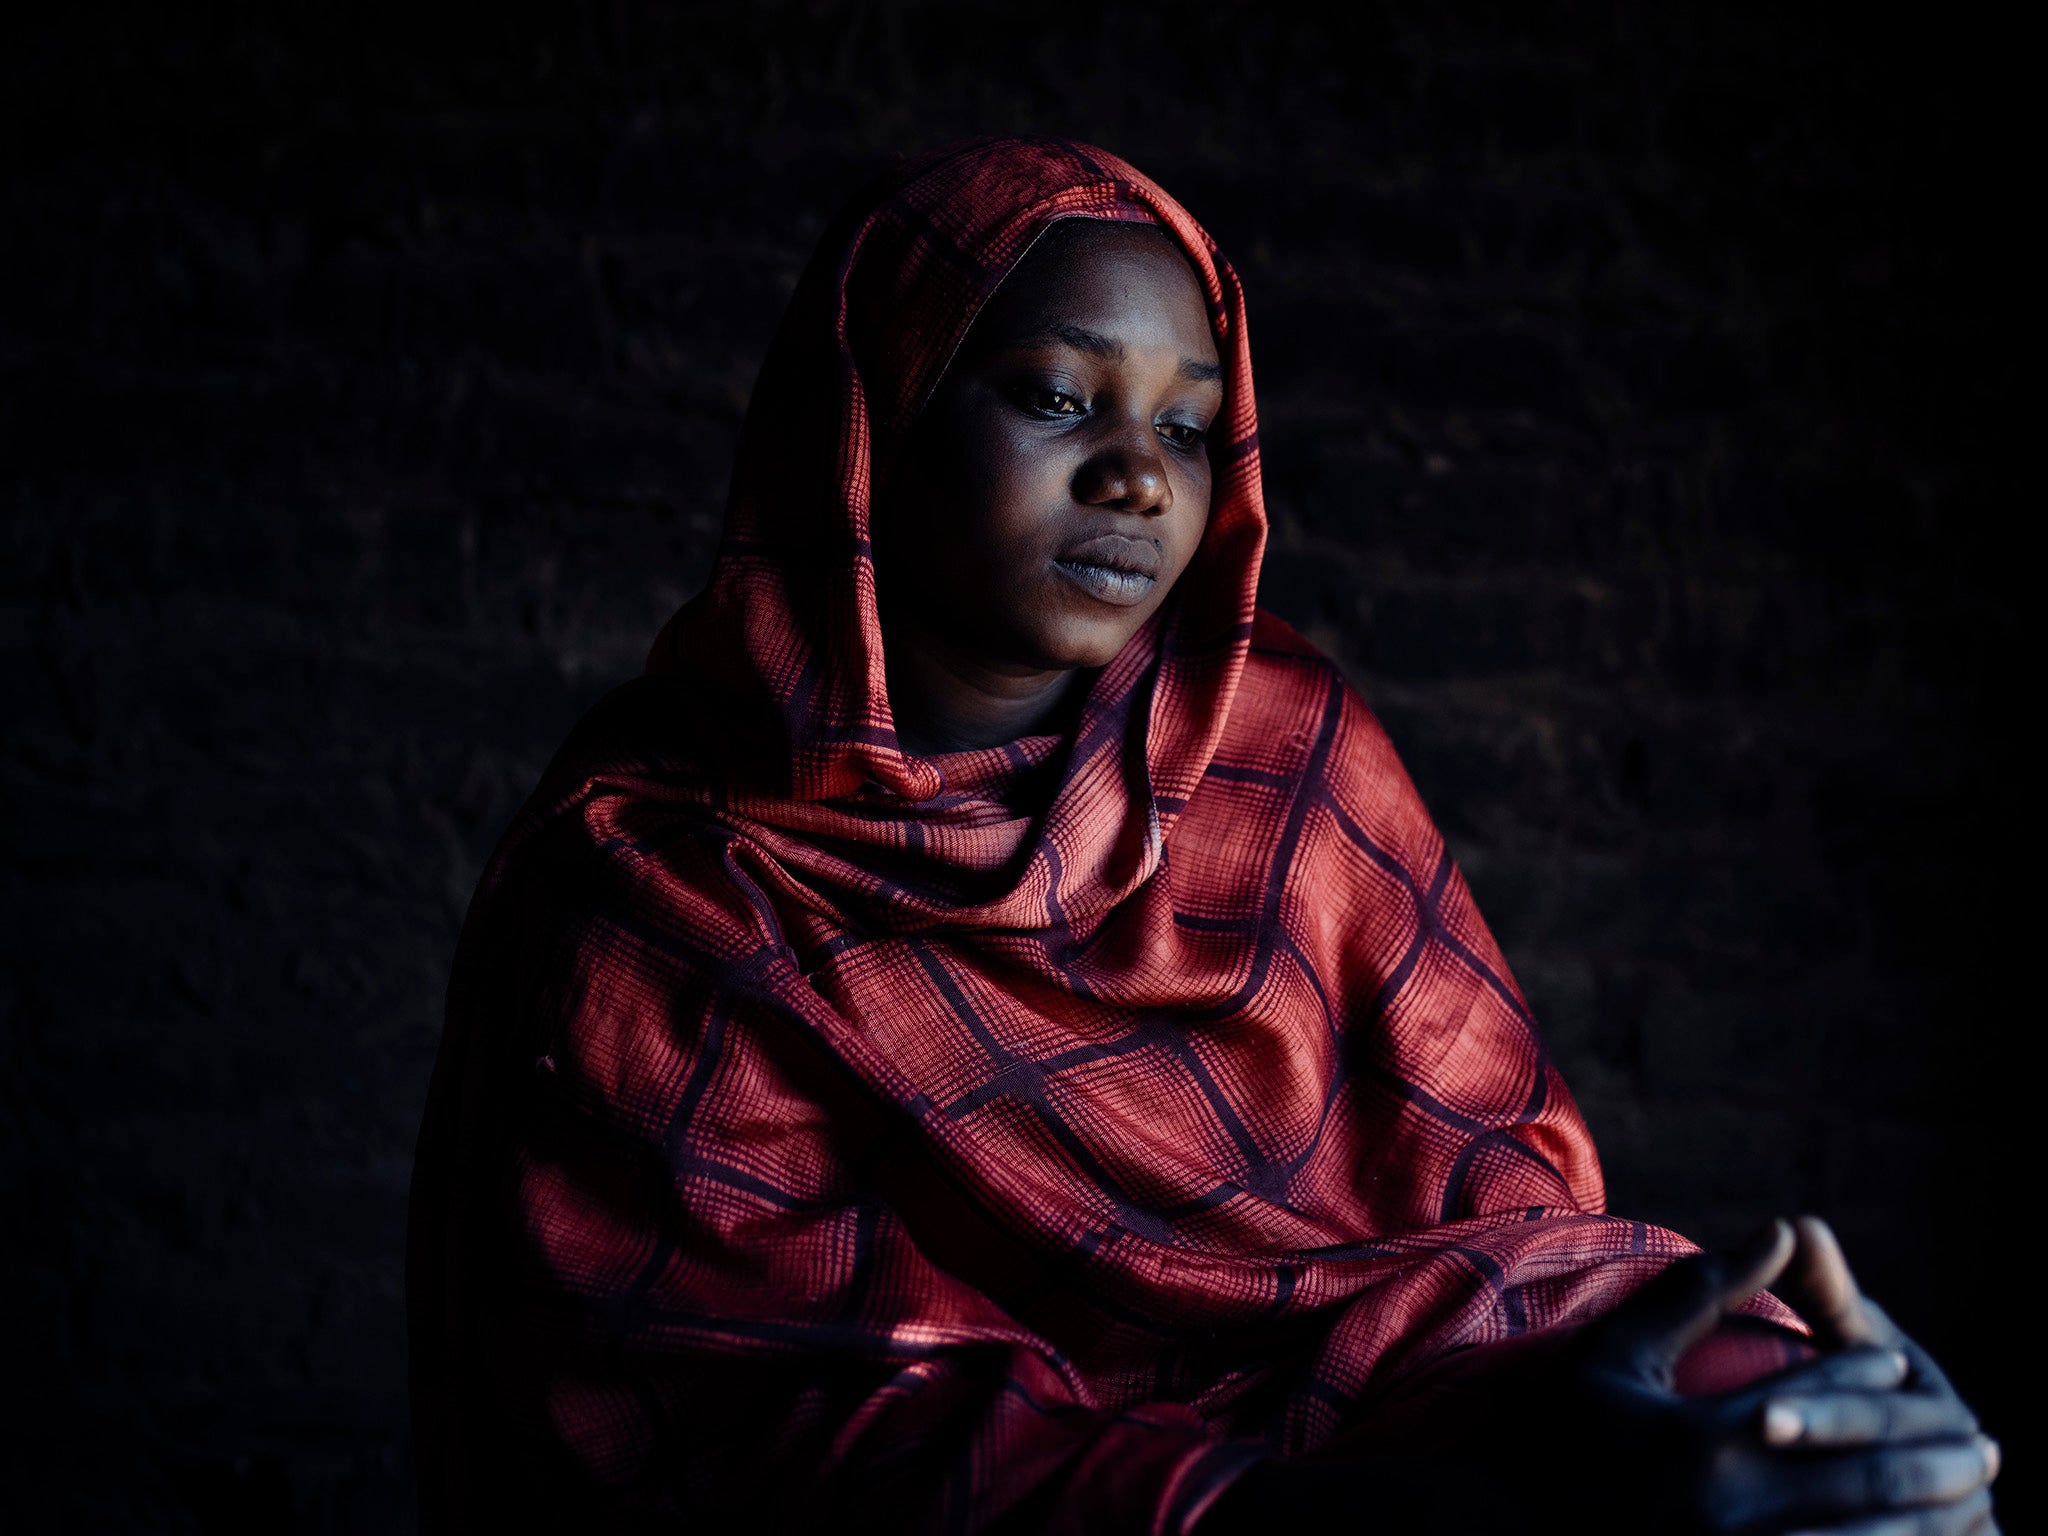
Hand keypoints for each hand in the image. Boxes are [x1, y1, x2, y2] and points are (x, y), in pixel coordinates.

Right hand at [1200, 1218, 1998, 1533]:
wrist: (1486, 1535)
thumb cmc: (1553, 1434)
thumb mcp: (1616, 1352)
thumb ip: (1700, 1289)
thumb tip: (1784, 1227)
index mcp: (1694, 1446)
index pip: (1823, 1416)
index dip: (1888, 1400)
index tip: (1931, 1387)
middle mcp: (1719, 1520)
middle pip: (1865, 1496)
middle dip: (1939, 1476)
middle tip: (1989, 1457)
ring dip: (1927, 1535)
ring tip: (1970, 1513)